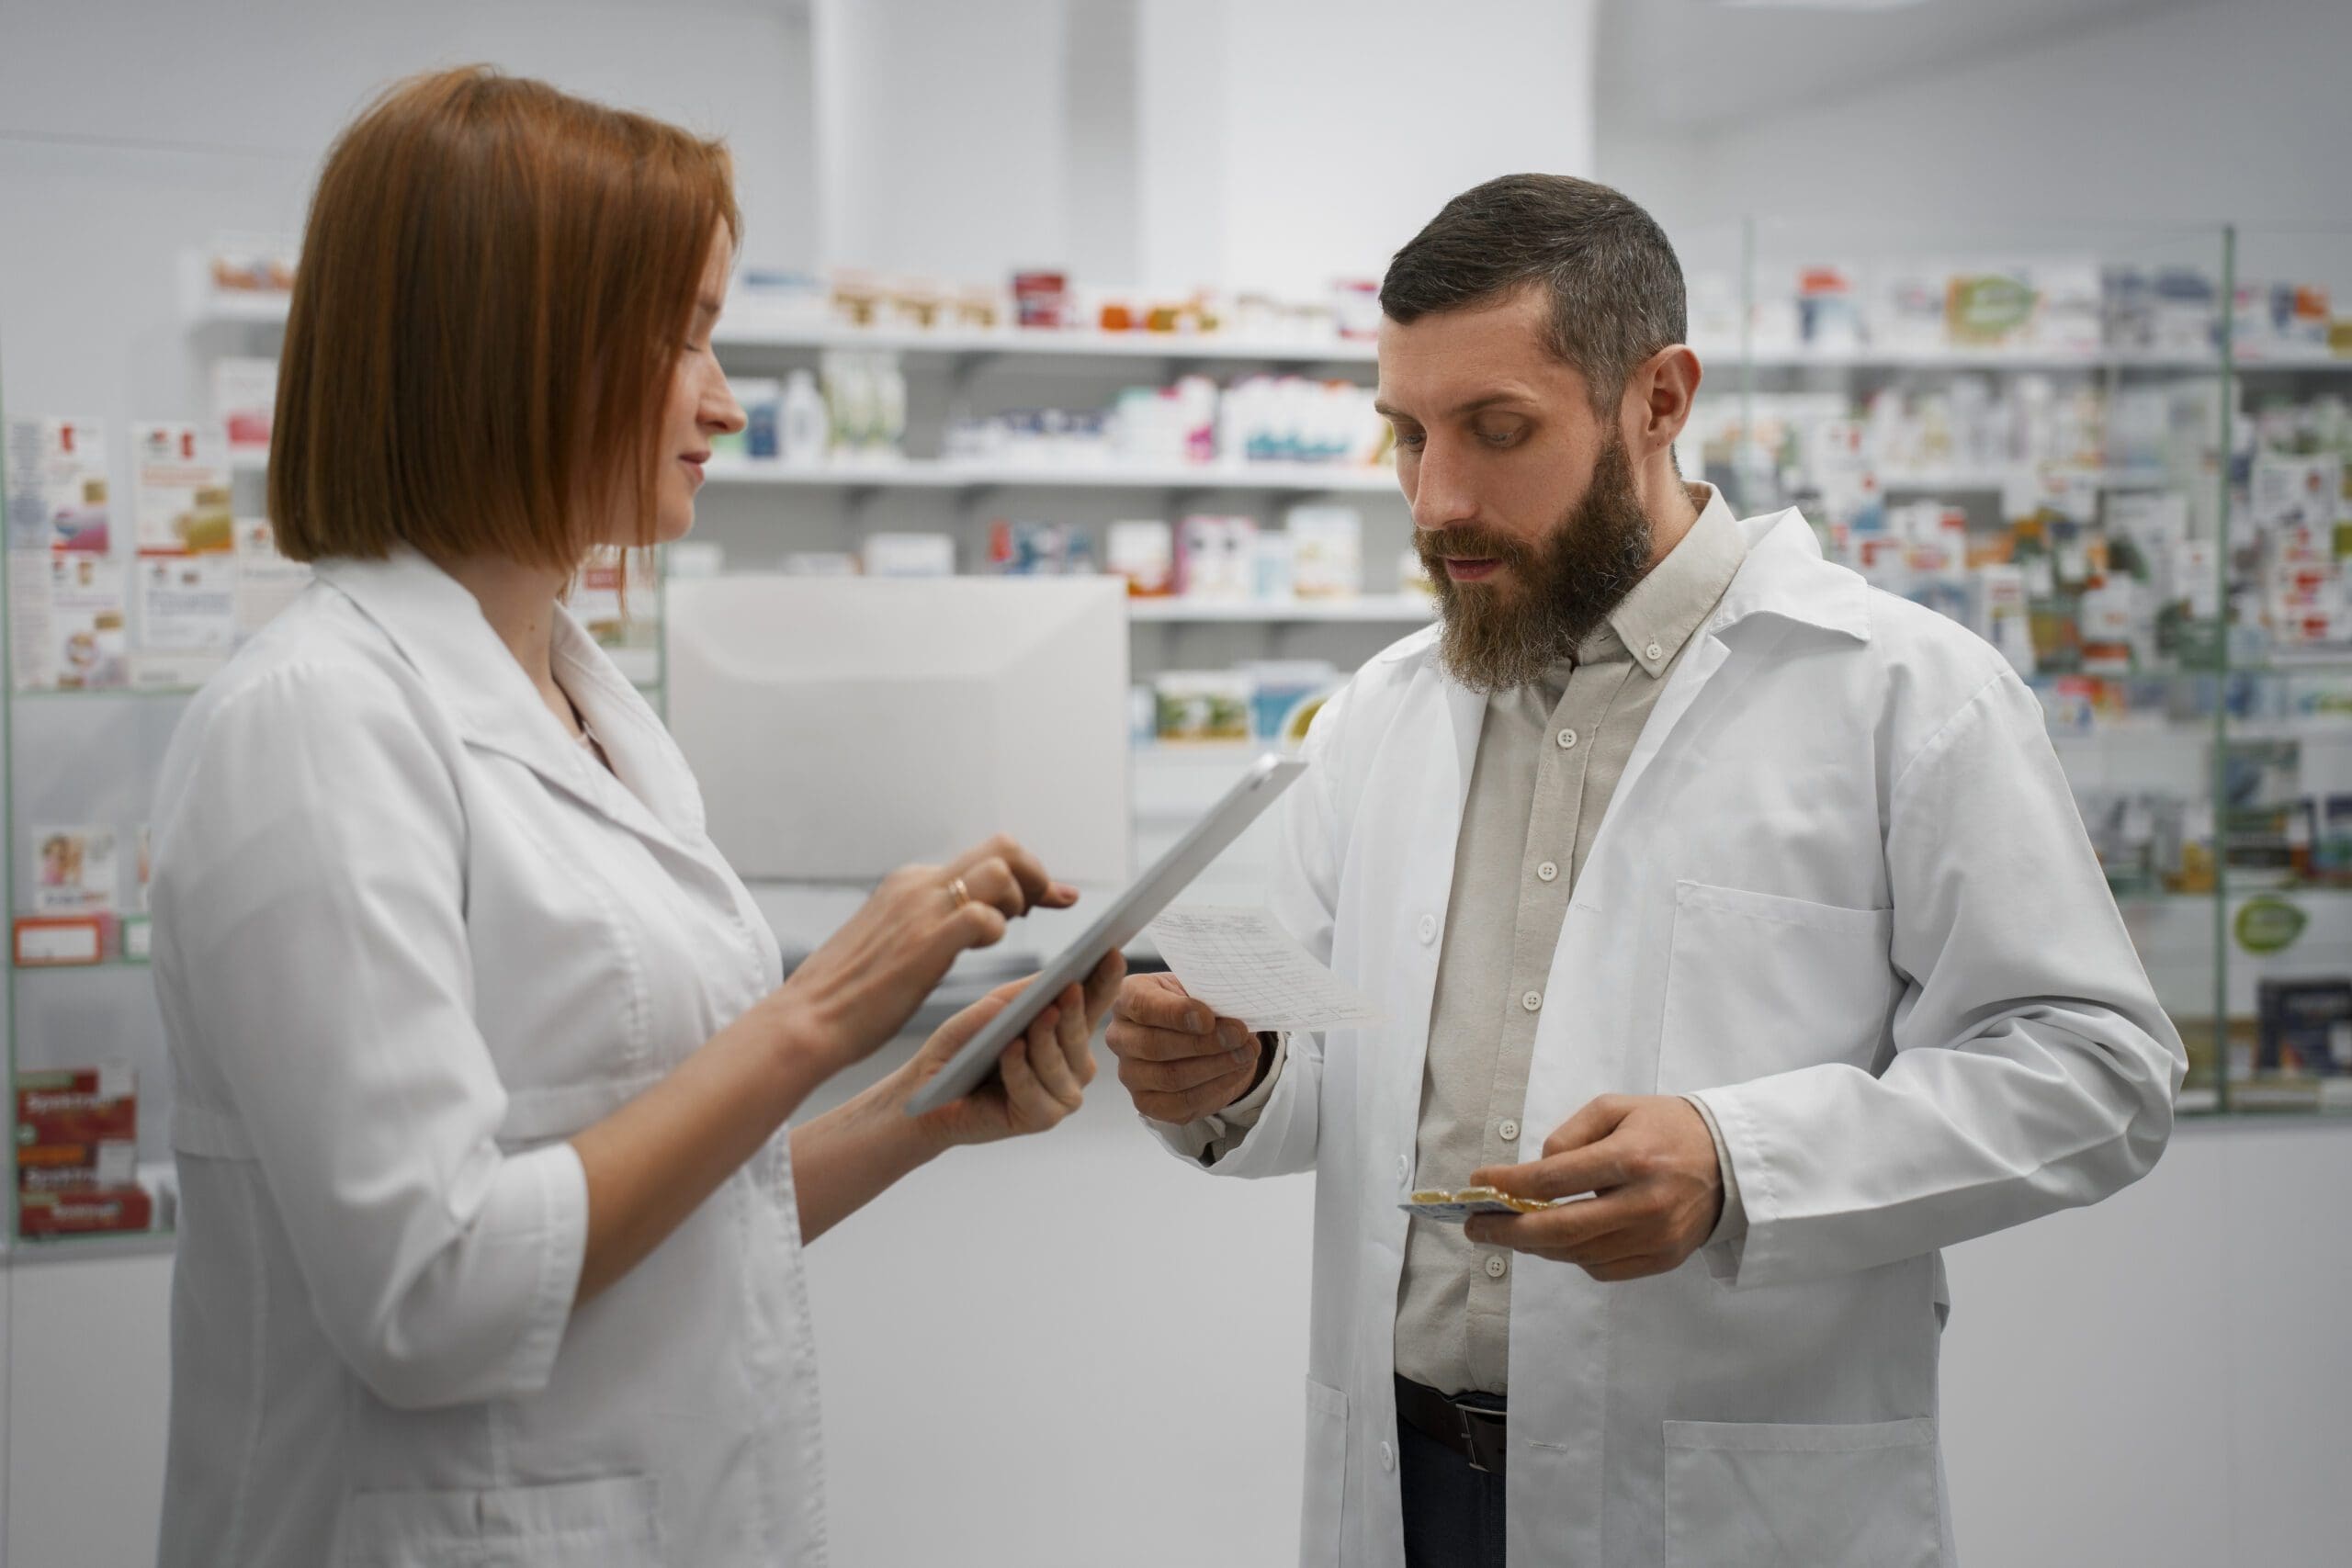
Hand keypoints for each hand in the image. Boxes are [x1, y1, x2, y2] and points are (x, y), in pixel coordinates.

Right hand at [774, 834, 1077, 1071]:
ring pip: (1001, 869)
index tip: (1057, 896)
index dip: (1029, 875)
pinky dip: (998, 931)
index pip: (986, 856)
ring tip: (1010, 934)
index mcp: (911, 882)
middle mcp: (919, 884)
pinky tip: (984, 952)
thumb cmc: (849, 995)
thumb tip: (970, 921)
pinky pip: (984, 915)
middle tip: (1048, 908)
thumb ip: (928, 921)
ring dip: (1021, 899)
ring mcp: (922, 909)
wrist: (807, 1021)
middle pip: (1004, 847)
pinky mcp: (925, 942)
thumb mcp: (891, 940)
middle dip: (1037, 874)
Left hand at [896, 952, 1124, 1149]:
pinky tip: (1012, 1049)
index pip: (1091, 1004)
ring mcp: (1061, 1094)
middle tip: (1070, 988)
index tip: (1113, 953)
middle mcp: (1072, 1064)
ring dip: (1046, 1040)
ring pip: (1060, 1065)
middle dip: (1074, 1011)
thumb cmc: (961, 1048)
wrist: (927, 1090)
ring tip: (1040, 1016)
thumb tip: (1044, 989)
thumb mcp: (989, 1010)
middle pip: (1079, 1035)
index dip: (1104, 980)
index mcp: (1065, 1032)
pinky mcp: (1040, 1119)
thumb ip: (1017, 998)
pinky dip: (1020, 1070)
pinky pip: (1034, 1093)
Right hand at [1104, 972, 1264, 1122]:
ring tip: (1245, 1053)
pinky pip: (1180, 1102)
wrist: (1198, 1035)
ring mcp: (1130, 1073)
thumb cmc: (1194, 1004)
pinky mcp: (1147, 1102)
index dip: (1176, 1014)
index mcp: (1128, 997)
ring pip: (1169, 1077)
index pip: (1142, 1006)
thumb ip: (1208, 997)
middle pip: (1154, 1046)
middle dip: (1203, 1043)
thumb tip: (1232, 1015)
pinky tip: (1236, 1072)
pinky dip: (1214, 1088)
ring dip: (1214, 1066)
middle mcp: (1120, 1036)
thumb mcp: (1200, 988)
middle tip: (1238, 1035)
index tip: (1208, 1018)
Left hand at [1462, 1095, 1722, 1281]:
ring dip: (1534, 1246)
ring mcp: (1655, 1238)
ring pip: (1576, 1254)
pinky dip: (1571, 1257)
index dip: (1508, 1185)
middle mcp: (1643, 1204)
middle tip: (1475, 1226)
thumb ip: (1570, 1134)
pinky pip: (1601, 1269)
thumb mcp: (1616, 1108)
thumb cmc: (1666, 1127)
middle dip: (1507, 1231)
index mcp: (1631, 1159)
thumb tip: (1536, 1171)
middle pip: (1559, 1230)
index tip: (1479, 1183)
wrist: (1729, 1160)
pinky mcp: (1662, 1260)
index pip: (1554, 1181)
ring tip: (1507, 1233)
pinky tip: (1555, 1241)